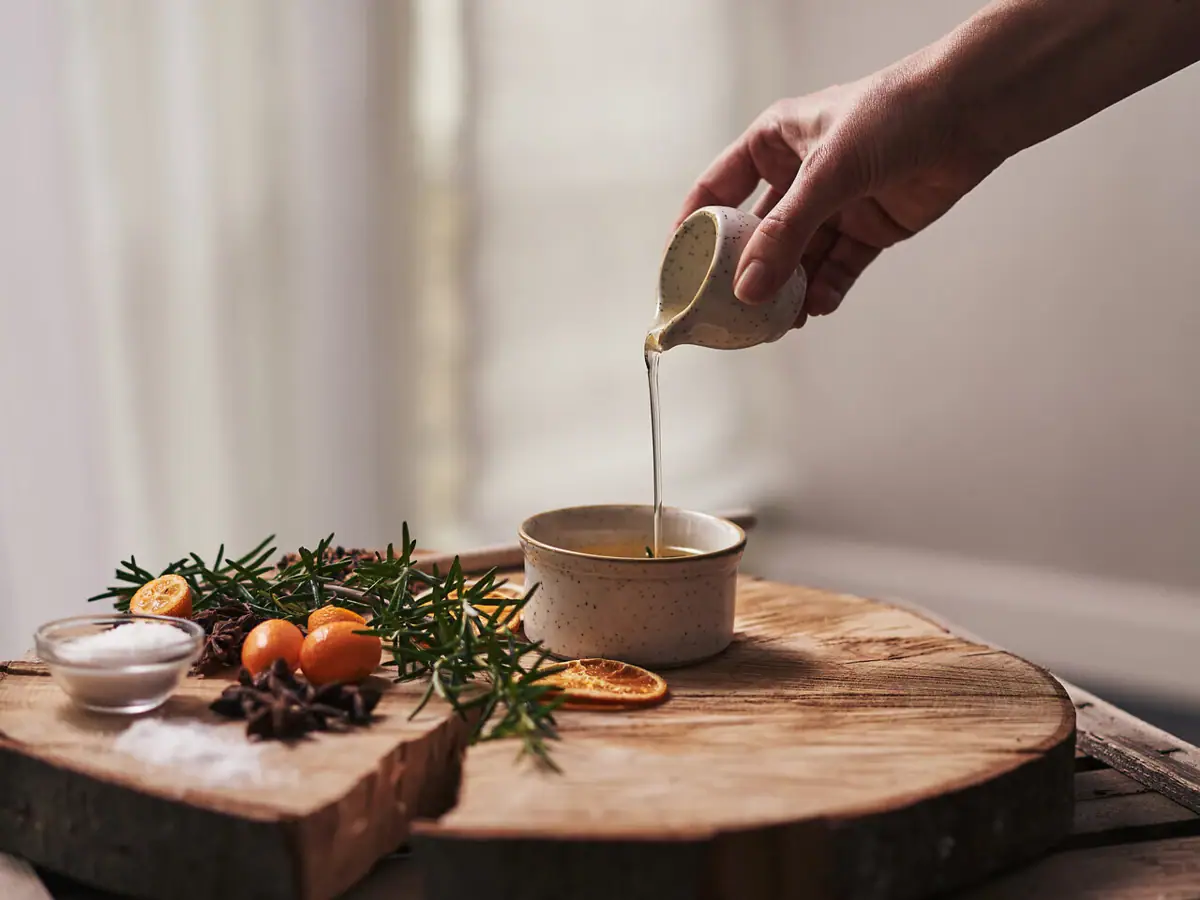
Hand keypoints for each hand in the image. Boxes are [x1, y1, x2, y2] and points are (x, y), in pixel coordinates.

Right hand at [674, 66, 1000, 325]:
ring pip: (799, 257)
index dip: (694, 230)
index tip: (677, 271)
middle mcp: (799, 175)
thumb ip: (786, 235)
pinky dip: (827, 290)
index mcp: (774, 142)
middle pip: (757, 234)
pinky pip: (838, 267)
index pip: (716, 191)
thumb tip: (748, 290)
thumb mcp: (826, 173)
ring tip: (775, 323)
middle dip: (745, 273)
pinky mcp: (869, 227)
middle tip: (728, 310)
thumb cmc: (895, 113)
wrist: (973, 111)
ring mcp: (834, 203)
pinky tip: (816, 309)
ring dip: (788, 290)